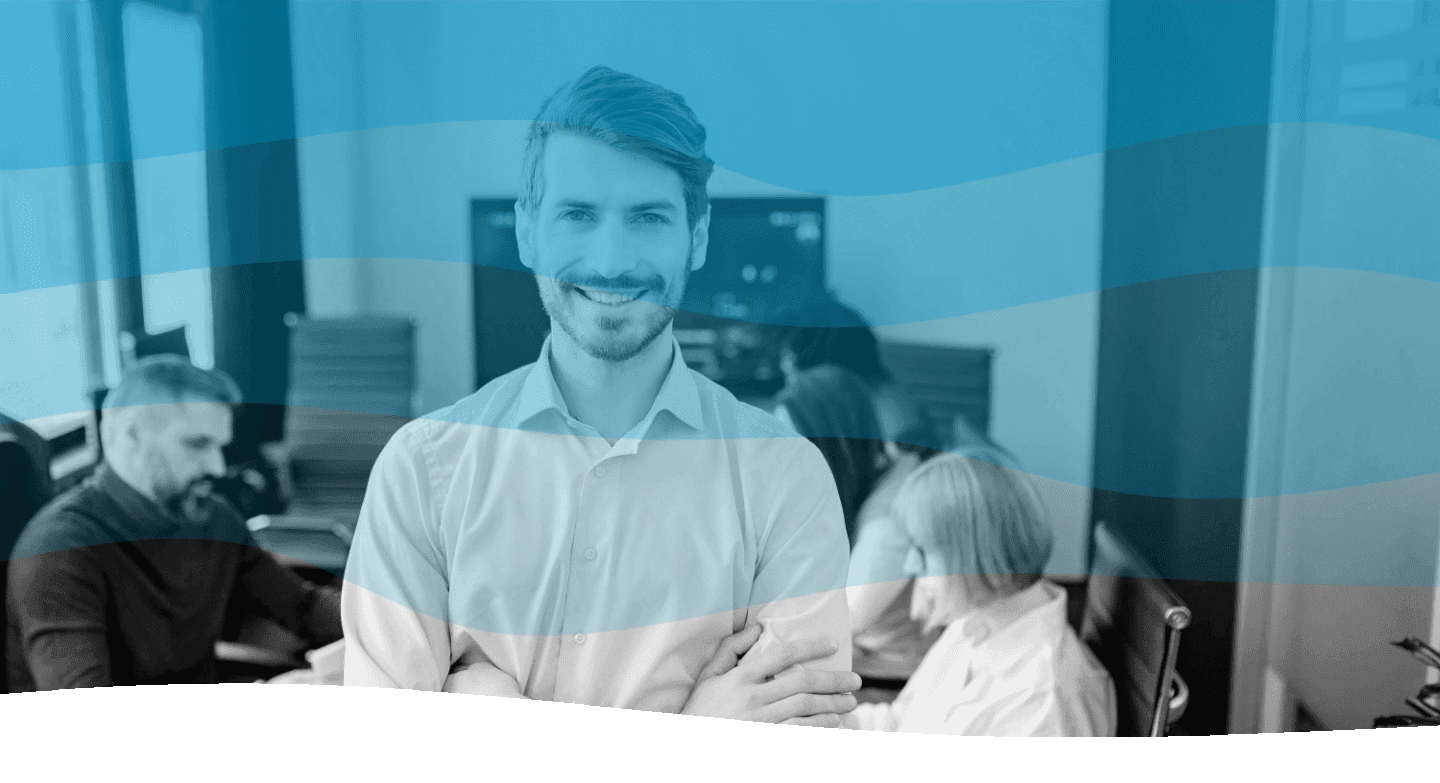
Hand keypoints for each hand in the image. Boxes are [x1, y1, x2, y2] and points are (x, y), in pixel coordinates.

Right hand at [681, 625, 860, 726]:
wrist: (687, 747)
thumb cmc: (699, 709)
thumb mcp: (708, 676)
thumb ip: (731, 649)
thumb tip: (758, 627)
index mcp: (740, 677)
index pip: (782, 655)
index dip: (811, 647)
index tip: (833, 645)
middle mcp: (752, 698)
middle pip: (802, 683)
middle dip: (833, 681)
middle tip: (854, 681)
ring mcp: (760, 723)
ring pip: (805, 709)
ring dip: (832, 706)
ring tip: (848, 703)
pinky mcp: (765, 742)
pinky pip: (799, 734)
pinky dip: (819, 729)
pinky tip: (832, 724)